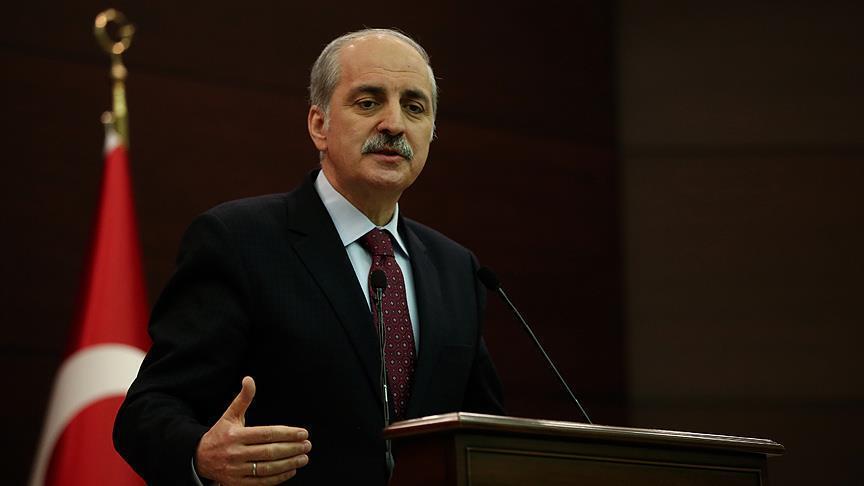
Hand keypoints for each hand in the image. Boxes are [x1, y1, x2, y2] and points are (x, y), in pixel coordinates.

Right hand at [195, 376, 311, 484]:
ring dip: (289, 463)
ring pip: (267, 468)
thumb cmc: (219, 435)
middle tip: (307, 445)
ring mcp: (236, 470)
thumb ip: (243, 399)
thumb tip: (249, 379)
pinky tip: (291, 470)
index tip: (303, 433)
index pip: (267, 434)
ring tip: (303, 458)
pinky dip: (278, 478)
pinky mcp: (237, 483)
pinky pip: (261, 482)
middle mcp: (236, 453)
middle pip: (269, 452)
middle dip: (292, 449)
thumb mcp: (229, 416)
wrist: (199, 458)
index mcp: (235, 435)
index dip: (287, 433)